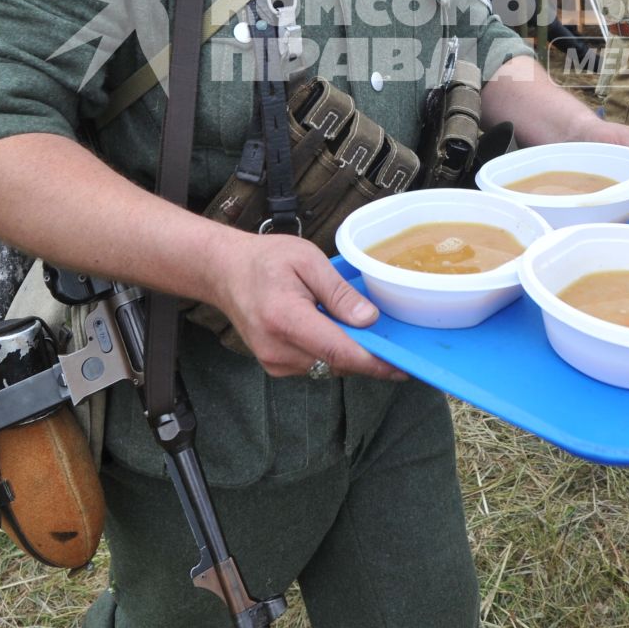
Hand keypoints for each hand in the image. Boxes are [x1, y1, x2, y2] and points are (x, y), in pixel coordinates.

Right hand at [209, 234, 405, 380]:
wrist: (225, 273)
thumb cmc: (266, 259)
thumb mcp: (307, 259)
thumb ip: (339, 292)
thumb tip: (369, 319)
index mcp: (285, 318)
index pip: (338, 351)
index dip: (374, 362)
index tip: (403, 366)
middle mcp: (277, 349)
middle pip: (337, 364)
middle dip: (367, 355)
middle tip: (392, 339)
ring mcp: (274, 362)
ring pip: (328, 368)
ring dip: (348, 353)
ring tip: (357, 327)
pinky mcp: (275, 367)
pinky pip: (315, 366)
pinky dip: (330, 353)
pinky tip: (331, 330)